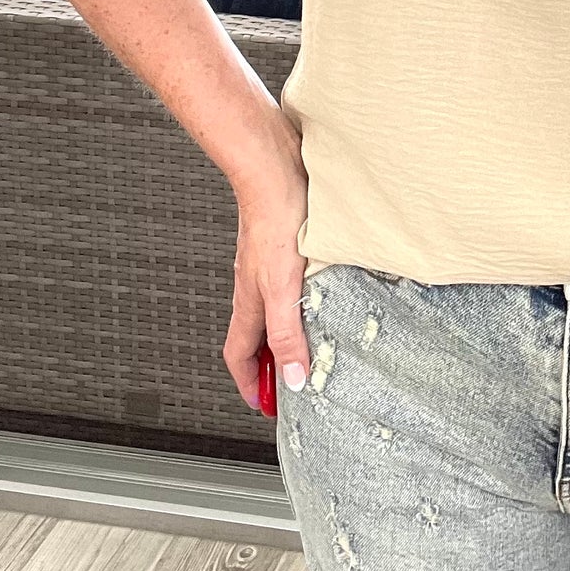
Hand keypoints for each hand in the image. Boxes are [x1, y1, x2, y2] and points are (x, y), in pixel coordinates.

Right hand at [223, 123, 311, 411]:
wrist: (275, 164)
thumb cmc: (273, 217)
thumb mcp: (283, 285)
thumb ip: (287, 332)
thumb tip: (291, 378)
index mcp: (250, 301)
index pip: (240, 355)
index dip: (249, 384)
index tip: (264, 406)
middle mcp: (256, 285)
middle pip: (259, 335)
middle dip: (273, 363)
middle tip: (298, 382)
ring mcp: (271, 263)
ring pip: (277, 308)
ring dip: (291, 331)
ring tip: (318, 343)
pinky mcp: (290, 243)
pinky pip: (294, 282)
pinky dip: (306, 299)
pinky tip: (330, 292)